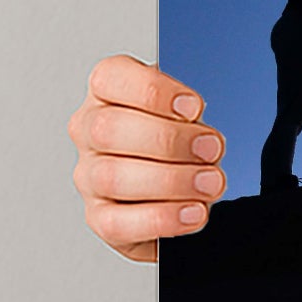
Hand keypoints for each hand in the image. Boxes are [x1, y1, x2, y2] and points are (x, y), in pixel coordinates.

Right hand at [68, 55, 226, 261]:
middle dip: (168, 140)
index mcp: (108, 94)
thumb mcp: (189, 111)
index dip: (152, 91)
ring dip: (172, 180)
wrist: (183, 188)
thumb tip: (199, 113)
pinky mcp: (100, 218)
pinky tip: (193, 212)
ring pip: (114, 177)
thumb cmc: (182, 140)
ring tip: (210, 182)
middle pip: (109, 129)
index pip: (109, 78)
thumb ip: (189, 107)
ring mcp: (90, 177)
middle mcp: (90, 133)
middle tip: (211, 148)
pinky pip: (120, 222)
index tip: (193, 106)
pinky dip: (163, 218)